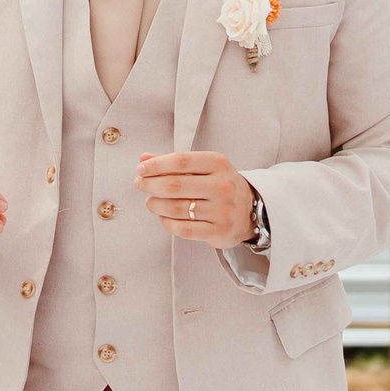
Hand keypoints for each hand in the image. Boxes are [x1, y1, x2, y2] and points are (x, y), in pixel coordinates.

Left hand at [135, 151, 253, 248]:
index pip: (180, 161)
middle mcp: (222, 186)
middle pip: (174, 185)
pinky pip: (183, 228)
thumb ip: (174, 163)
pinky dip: (167, 222)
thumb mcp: (203, 167)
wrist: (250, 211)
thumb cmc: (219, 186)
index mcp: (218, 164)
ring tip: (151, 202)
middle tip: (139, 184)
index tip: (140, 170)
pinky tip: (164, 217)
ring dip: (156, 205)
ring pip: (175, 208)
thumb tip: (143, 159)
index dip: (155, 165)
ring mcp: (222, 210)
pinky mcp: (219, 231)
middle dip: (150, 185)